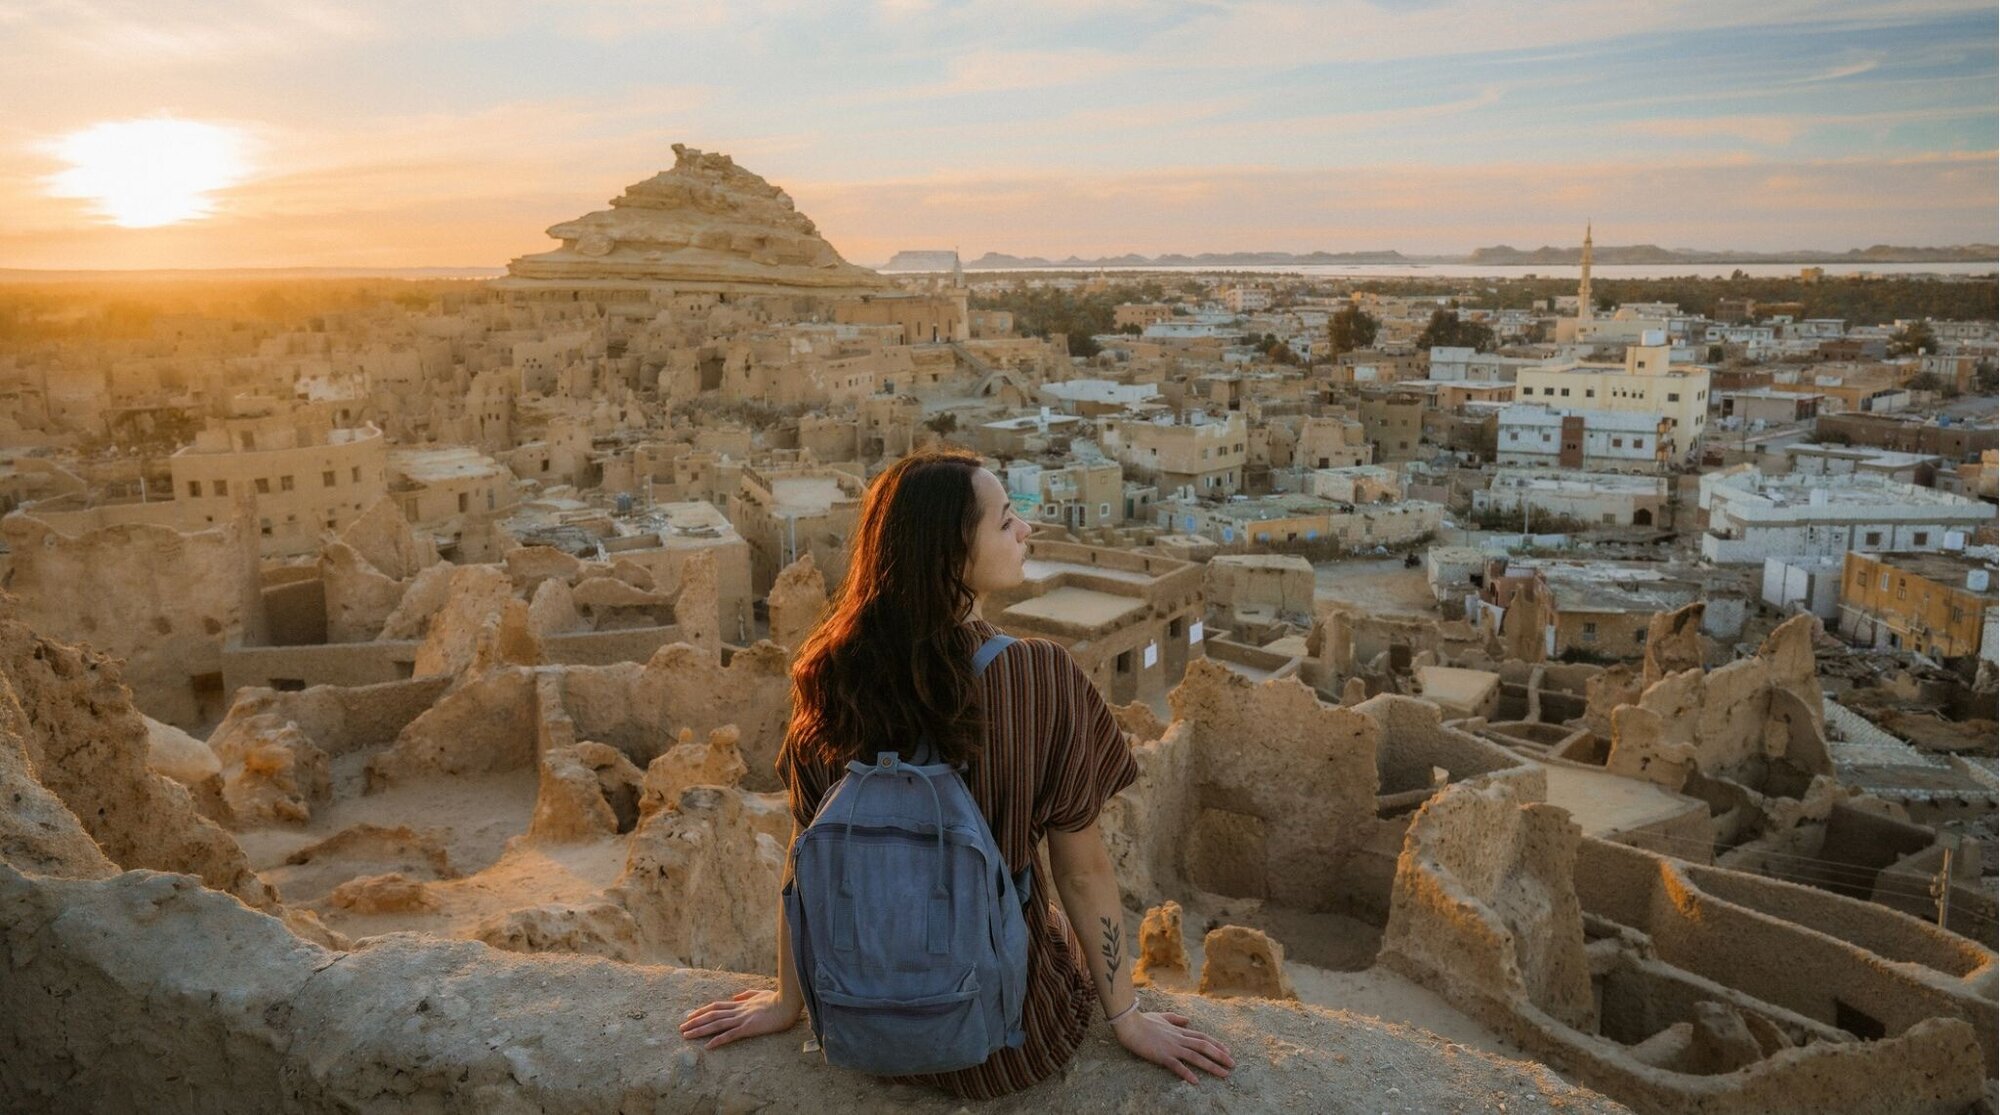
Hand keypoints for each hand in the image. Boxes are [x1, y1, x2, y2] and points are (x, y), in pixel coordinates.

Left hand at [678, 989, 801, 1049]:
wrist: (787, 1004)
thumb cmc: (777, 999)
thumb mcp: (760, 993)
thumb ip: (747, 994)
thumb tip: (735, 996)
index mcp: (740, 1004)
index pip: (716, 1007)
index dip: (702, 1011)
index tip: (690, 1016)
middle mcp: (738, 1010)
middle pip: (711, 1015)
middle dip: (695, 1022)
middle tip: (681, 1028)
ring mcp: (742, 1019)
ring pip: (716, 1024)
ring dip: (700, 1030)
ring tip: (687, 1035)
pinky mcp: (748, 1028)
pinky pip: (730, 1035)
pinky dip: (718, 1040)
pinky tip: (708, 1046)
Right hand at [1112, 1009, 1234, 1083]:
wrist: (1129, 1024)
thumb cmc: (1143, 1020)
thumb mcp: (1162, 1016)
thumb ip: (1176, 1019)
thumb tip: (1188, 1020)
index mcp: (1179, 1031)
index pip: (1202, 1037)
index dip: (1216, 1044)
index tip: (1228, 1051)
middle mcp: (1179, 1039)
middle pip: (1204, 1046)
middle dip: (1220, 1056)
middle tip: (1233, 1065)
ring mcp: (1172, 1047)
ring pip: (1196, 1056)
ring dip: (1211, 1066)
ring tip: (1224, 1074)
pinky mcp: (1162, 1055)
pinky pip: (1177, 1066)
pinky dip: (1187, 1074)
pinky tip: (1196, 1082)